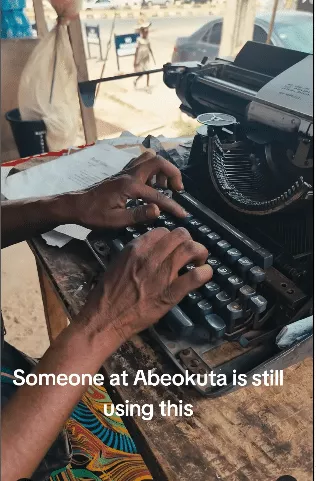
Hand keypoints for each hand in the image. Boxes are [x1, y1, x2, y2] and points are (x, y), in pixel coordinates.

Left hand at [72, 151, 186, 229]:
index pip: (157, 195)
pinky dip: (151, 170)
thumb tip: (158, 210)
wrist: (76, 205)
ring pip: (149, 158)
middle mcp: (129, 174)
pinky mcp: (122, 173)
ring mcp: (125, 171)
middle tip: (177, 190)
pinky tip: (151, 184)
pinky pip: (141, 163)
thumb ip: (138, 215)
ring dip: (161, 170)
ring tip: (163, 188)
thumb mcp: (116, 220)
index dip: (172, 206)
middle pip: (158, 162)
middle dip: (172, 173)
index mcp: (129, 186)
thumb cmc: (94, 214)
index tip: (183, 214)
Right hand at [80, 227, 212, 343]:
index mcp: (136, 248)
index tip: (175, 248)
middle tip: (191, 253)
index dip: (172, 239)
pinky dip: (205, 273)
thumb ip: (137, 253)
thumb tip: (154, 250)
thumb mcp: (119, 262)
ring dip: (200, 252)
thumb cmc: (109, 292)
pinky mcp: (170, 294)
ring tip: (199, 261)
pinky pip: (194, 277)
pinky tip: (205, 274)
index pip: (163, 231)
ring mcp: (162, 275)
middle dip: (189, 241)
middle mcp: (150, 257)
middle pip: (180, 235)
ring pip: (190, 249)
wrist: (105, 318)